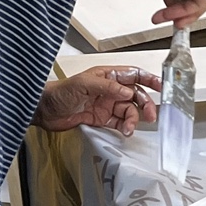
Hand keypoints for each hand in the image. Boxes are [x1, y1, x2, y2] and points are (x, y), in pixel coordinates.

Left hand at [35, 66, 159, 135]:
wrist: (44, 111)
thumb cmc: (59, 91)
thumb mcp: (84, 83)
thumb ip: (108, 87)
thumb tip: (127, 91)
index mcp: (108, 76)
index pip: (134, 75)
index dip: (149, 79)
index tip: (161, 86)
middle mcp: (110, 90)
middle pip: (136, 95)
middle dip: (145, 104)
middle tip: (150, 114)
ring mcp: (106, 104)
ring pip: (129, 110)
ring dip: (133, 119)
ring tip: (130, 127)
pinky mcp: (101, 118)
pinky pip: (119, 122)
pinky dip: (125, 127)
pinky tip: (125, 131)